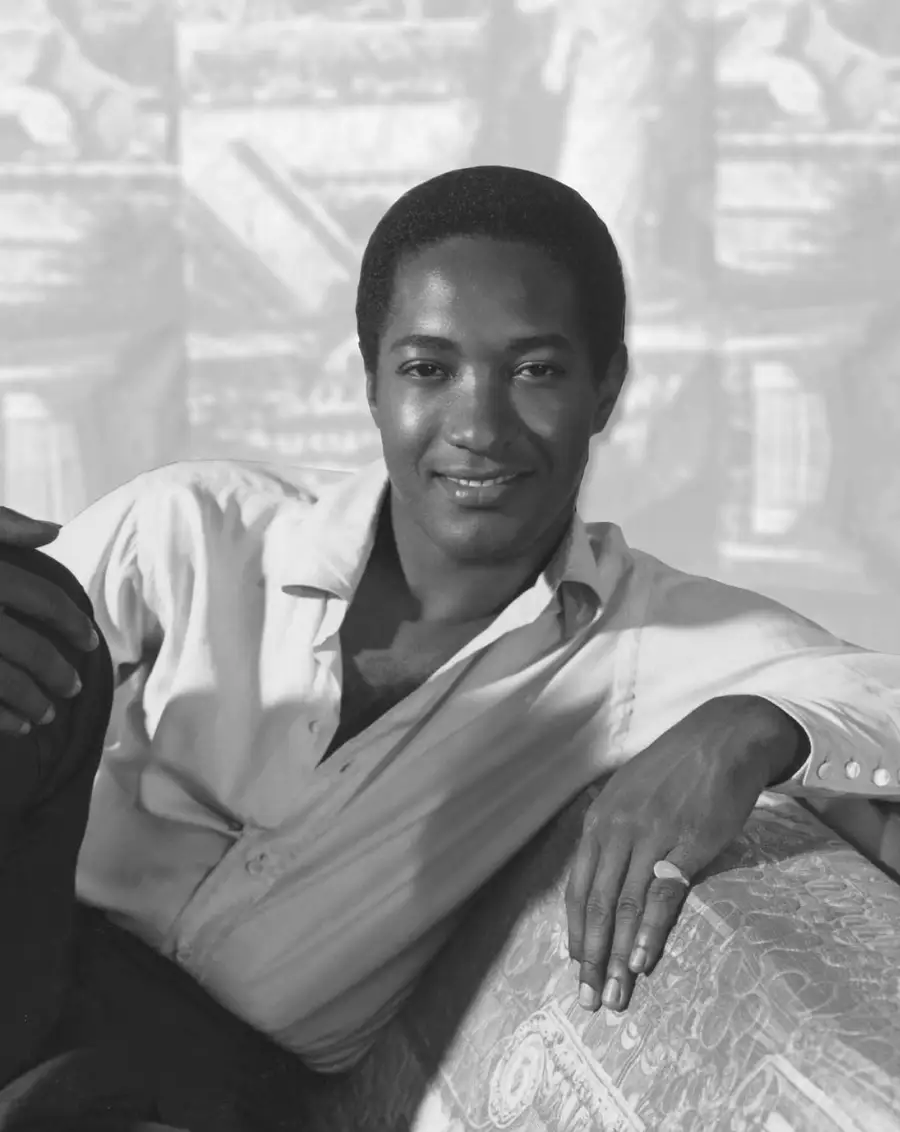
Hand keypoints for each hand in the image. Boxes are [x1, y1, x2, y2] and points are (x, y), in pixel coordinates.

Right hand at [0, 506, 98, 734]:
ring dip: (30, 701)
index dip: (71, 622)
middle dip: (56, 671)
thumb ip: (5, 525)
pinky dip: (0, 717)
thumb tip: (56, 530)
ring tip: (49, 715)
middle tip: (74, 688)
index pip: (42, 598)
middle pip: (27, 647)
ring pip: (2, 678)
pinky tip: (18, 727)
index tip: (90, 642)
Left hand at [566, 695, 805, 1012]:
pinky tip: (642, 959)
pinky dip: (650, 930)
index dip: (576, 932)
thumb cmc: (675, 770)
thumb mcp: (628, 794)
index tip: (577, 967)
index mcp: (599, 820)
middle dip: (591, 956)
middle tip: (589, 998)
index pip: (578, 887)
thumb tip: (602, 878)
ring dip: (617, 956)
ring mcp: (651, 836)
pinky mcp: (687, 843)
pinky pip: (662, 894)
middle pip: (595, 904)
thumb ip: (612, 833)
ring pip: (625, 905)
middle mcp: (617, 829)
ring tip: (615, 994)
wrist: (722, 738)